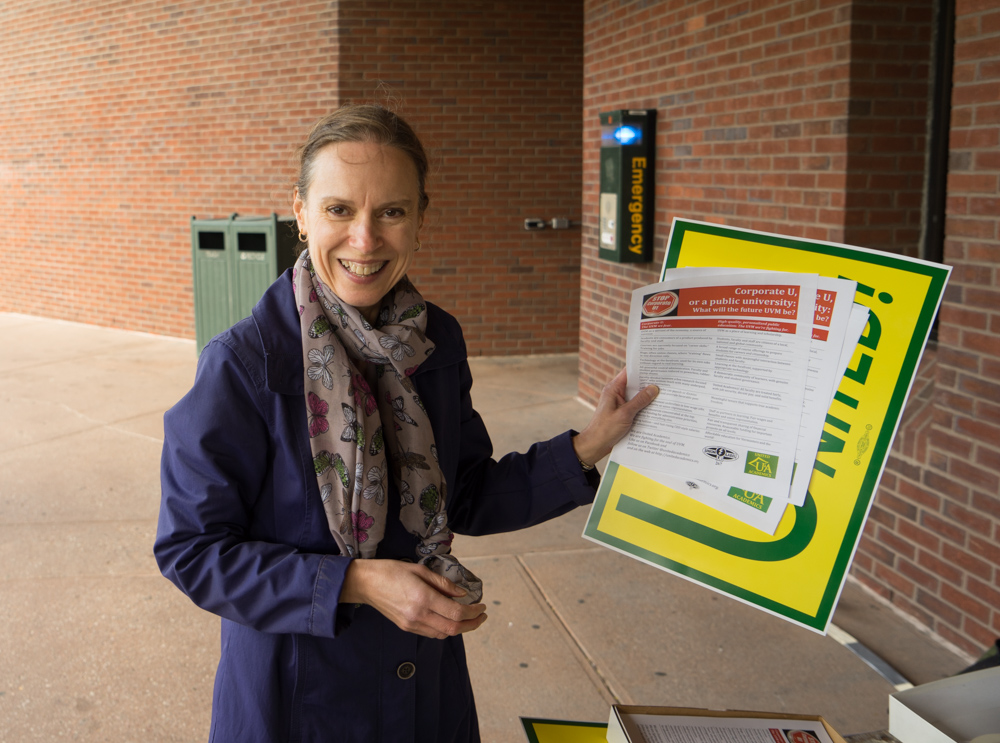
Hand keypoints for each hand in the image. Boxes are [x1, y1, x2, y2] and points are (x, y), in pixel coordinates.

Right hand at [341, 559, 487, 638]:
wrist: (365, 583)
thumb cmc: (391, 571)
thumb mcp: (420, 571)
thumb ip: (443, 584)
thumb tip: (462, 594)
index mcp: (423, 598)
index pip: (457, 612)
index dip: (474, 612)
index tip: (482, 606)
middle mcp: (419, 615)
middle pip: (453, 628)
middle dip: (472, 624)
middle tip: (482, 616)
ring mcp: (412, 624)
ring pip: (443, 634)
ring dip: (460, 629)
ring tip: (470, 618)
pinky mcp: (406, 627)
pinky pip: (432, 633)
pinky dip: (445, 629)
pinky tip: (450, 619)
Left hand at [572, 367, 657, 466]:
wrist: (595, 445)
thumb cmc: (605, 429)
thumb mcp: (625, 414)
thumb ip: (640, 401)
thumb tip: (654, 388)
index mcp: (613, 389)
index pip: (629, 372)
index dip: (641, 367)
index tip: (656, 364)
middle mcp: (617, 394)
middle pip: (635, 383)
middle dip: (649, 382)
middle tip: (667, 380)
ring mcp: (620, 404)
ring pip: (637, 396)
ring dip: (648, 396)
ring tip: (666, 392)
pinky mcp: (624, 413)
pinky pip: (636, 406)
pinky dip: (645, 407)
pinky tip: (658, 408)